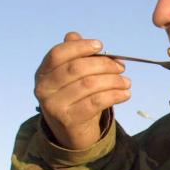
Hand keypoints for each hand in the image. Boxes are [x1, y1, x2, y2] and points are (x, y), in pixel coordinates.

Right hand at [35, 31, 130, 148]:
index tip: (100, 45)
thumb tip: (80, 38)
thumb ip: (75, 57)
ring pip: (89, 85)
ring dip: (113, 81)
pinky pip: (96, 102)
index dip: (80, 47)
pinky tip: (125, 94)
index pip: (58, 54)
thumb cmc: (75, 98)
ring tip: (126, 82)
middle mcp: (44, 88)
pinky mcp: (69, 120)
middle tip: (121, 67)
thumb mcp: (71, 77)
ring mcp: (54, 105)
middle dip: (104, 65)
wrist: (71, 132)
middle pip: (77, 68)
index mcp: (43, 73)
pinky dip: (115, 95)